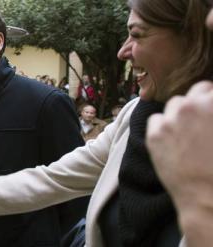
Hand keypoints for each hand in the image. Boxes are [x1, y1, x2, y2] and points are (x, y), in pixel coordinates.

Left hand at [147, 81, 212, 245]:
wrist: (209, 199)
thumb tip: (210, 107)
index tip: (212, 113)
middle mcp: (194, 106)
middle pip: (198, 90)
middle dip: (203, 101)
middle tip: (205, 120)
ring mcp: (172, 119)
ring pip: (176, 103)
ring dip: (182, 112)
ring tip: (190, 131)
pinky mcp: (154, 134)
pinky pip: (156, 119)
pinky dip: (163, 126)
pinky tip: (173, 140)